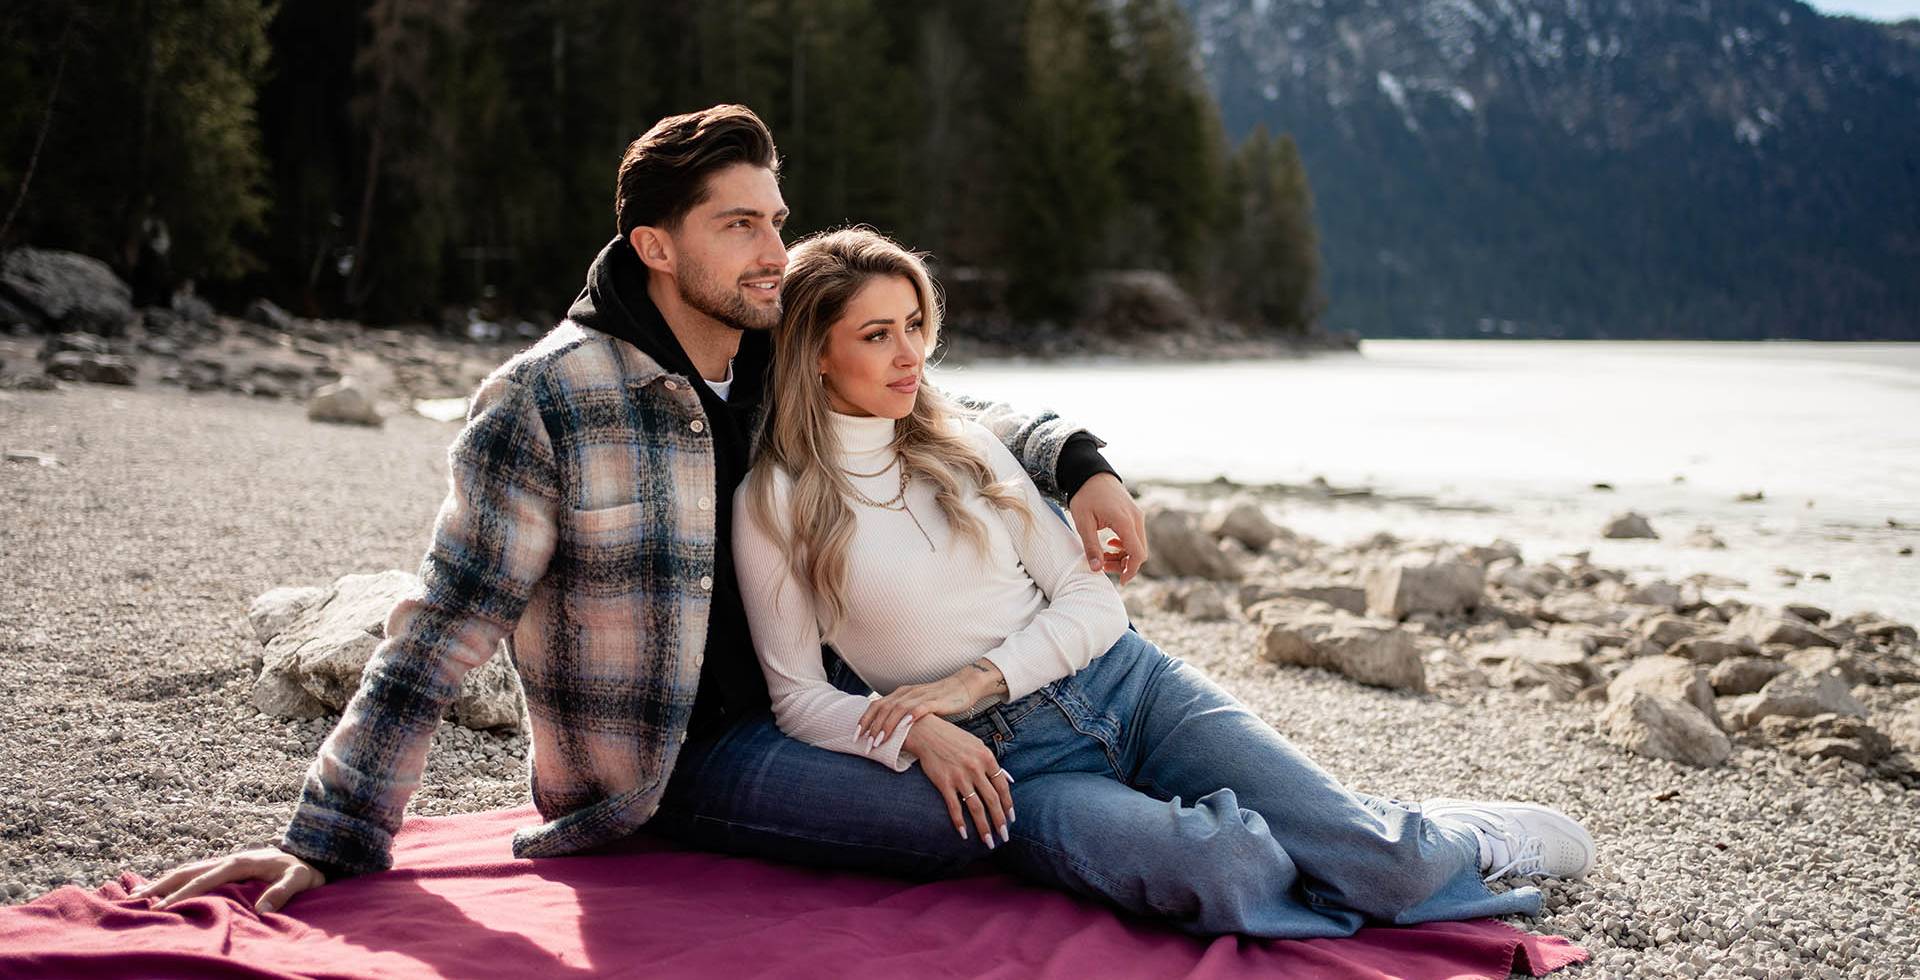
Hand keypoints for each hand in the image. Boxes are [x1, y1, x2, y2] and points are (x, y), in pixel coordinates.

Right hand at [129, 847, 325, 913]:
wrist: (310, 856)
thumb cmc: (304, 871)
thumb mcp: (300, 880)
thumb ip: (283, 891)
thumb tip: (262, 909)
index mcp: (242, 862)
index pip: (207, 878)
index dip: (185, 892)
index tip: (164, 906)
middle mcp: (229, 859)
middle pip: (188, 871)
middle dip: (162, 884)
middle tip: (135, 899)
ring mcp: (226, 862)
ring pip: (187, 870)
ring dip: (163, 881)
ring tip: (137, 894)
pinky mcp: (226, 868)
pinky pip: (195, 873)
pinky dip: (175, 881)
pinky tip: (161, 890)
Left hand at [857, 665, 997, 745]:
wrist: (963, 686)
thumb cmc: (939, 700)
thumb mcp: (916, 706)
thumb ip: (903, 717)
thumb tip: (887, 735)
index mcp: (900, 694)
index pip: (876, 705)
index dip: (864, 720)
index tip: (855, 736)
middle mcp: (907, 693)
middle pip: (882, 708)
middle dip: (871, 726)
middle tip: (864, 744)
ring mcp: (920, 695)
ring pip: (897, 709)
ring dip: (886, 726)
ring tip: (878, 741)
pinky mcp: (935, 700)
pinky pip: (920, 708)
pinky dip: (910, 716)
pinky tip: (903, 727)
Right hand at [901, 715, 1014, 847]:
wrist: (927, 733)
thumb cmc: (954, 739)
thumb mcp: (978, 745)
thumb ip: (992, 764)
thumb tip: (1009, 780)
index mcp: (987, 758)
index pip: (1002, 787)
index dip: (1008, 805)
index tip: (1011, 819)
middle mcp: (975, 768)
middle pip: (992, 800)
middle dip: (1000, 821)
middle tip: (1004, 836)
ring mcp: (960, 776)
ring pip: (976, 807)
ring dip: (983, 827)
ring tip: (988, 841)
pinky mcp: (944, 783)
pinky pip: (954, 807)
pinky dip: (959, 822)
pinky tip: (964, 834)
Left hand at [1068, 472, 1148, 582]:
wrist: (1091, 473)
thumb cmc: (1085, 495)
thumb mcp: (1083, 522)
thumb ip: (1091, 546)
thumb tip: (1096, 569)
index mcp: (1125, 521)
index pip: (1137, 554)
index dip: (1131, 570)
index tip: (1121, 582)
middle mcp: (1136, 518)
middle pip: (1140, 552)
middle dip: (1124, 564)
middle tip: (1102, 565)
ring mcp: (1137, 515)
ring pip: (1138, 545)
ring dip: (1124, 555)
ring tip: (1103, 555)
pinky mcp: (1135, 514)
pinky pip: (1136, 536)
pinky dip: (1125, 545)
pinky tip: (1110, 544)